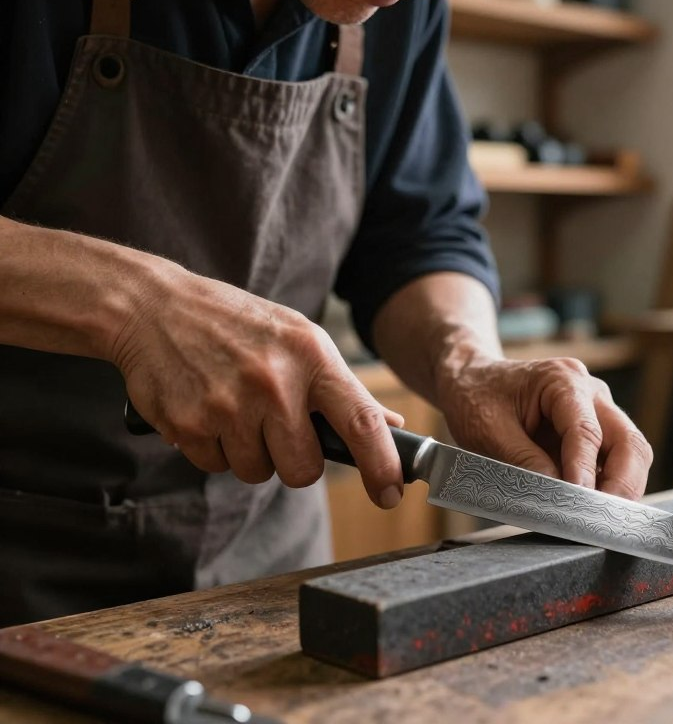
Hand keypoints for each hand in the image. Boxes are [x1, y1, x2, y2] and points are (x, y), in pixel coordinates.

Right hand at [111, 264, 404, 507]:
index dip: (382, 465)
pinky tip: (207, 409)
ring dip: (250, 453)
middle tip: (277, 429)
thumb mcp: (300, 339)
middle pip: (304, 469)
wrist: (155, 307)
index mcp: (312, 356)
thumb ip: (343, 388)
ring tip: (235, 408)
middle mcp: (274, 382)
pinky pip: (216, 466)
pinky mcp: (190, 424)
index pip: (361, 422)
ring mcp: (229, 404)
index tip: (390, 493)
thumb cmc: (238, 325)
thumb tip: (390, 425)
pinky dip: (214, 448)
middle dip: (294, 462)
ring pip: (258, 472)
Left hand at [435, 355, 651, 498]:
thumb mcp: (488, 429)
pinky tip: (593, 508)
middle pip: (627, 441)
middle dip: (623, 484)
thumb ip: (523, 461)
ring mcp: (597, 410)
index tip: (580, 502)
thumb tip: (557, 494)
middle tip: (604, 518)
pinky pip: (614, 460)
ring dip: (622, 487)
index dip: (585, 470)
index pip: (586, 431)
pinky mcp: (595, 431)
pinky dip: (610, 485)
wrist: (471, 380)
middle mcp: (590, 392)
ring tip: (599, 518)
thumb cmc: (476, 397)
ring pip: (630, 452)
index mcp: (563, 379)